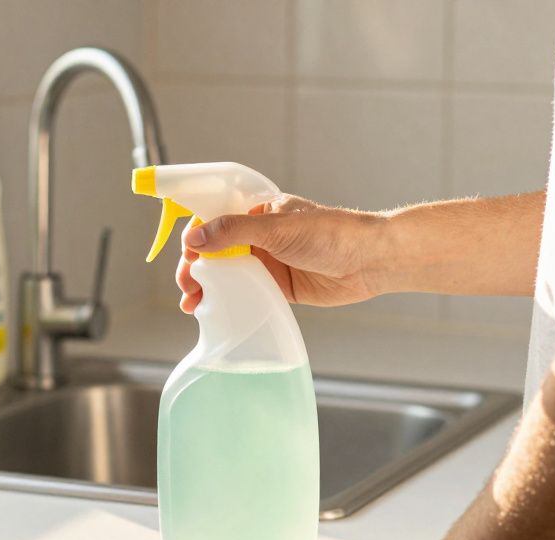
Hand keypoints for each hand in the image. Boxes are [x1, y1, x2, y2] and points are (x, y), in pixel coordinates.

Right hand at [176, 195, 388, 312]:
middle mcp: (258, 236)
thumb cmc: (331, 233)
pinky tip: (211, 311)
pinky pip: (243, 294)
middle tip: (186, 285)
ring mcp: (266, 262)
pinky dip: (225, 302)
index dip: (194, 235)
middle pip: (214, 250)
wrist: (370, 261)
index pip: (213, 218)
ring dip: (204, 287)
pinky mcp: (276, 286)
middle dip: (195, 267)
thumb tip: (193, 238)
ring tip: (191, 303)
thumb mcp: (277, 229)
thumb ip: (233, 232)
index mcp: (256, 213)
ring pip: (225, 274)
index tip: (183, 253)